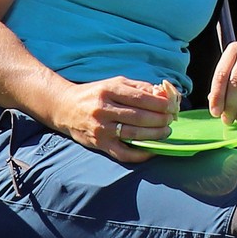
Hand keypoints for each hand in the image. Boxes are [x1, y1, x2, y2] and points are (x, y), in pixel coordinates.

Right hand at [57, 76, 178, 161]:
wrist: (65, 108)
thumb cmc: (95, 94)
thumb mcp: (114, 83)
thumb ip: (139, 87)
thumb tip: (163, 95)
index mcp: (109, 90)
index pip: (141, 98)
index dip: (160, 104)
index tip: (171, 107)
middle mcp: (103, 109)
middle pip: (139, 117)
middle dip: (160, 119)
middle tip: (170, 120)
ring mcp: (101, 128)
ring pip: (133, 134)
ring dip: (154, 135)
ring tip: (166, 132)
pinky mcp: (99, 144)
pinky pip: (123, 153)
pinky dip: (140, 154)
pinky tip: (152, 150)